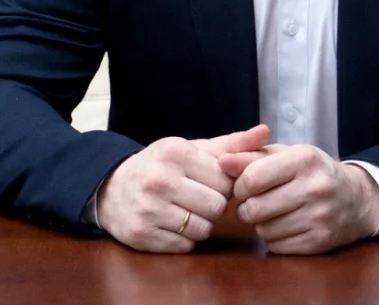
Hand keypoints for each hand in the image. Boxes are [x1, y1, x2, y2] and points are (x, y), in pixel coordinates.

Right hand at [96, 124, 269, 252]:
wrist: (112, 188)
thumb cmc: (162, 166)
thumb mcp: (193, 149)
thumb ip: (232, 144)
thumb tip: (266, 132)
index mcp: (176, 152)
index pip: (225, 181)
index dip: (223, 185)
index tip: (209, 182)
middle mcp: (159, 179)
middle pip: (216, 207)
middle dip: (213, 206)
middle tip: (198, 198)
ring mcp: (148, 208)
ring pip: (202, 229)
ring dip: (200, 224)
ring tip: (185, 210)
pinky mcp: (141, 235)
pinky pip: (184, 246)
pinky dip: (184, 239)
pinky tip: (172, 224)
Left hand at [218, 144, 378, 254]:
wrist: (355, 198)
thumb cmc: (312, 171)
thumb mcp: (285, 155)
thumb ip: (250, 156)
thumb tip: (221, 162)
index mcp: (304, 159)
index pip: (251, 178)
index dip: (240, 186)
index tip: (245, 186)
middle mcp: (315, 187)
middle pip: (254, 208)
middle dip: (247, 207)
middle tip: (256, 202)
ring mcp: (320, 217)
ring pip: (263, 230)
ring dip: (261, 223)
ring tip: (274, 212)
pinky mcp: (320, 242)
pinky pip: (276, 246)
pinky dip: (274, 238)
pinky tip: (286, 225)